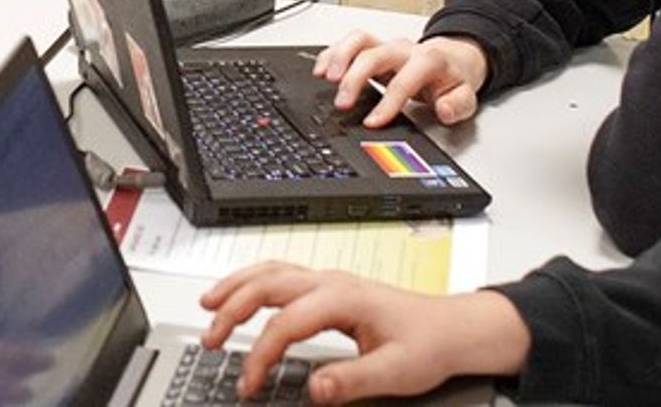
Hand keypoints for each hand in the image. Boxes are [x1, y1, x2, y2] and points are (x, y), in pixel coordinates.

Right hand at [199, 264, 530, 402]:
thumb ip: (353, 380)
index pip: (285, 323)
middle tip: (210, 341)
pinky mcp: (329, 287)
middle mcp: (331, 283)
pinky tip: (239, 294)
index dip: (260, 355)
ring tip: (207, 307)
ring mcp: (328, 281)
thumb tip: (314, 388)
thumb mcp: (396, 372)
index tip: (248, 384)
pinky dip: (252, 282)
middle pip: (266, 285)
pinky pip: (280, 274)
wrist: (453, 329)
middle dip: (231, 311)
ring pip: (269, 272)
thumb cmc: (428, 345)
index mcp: (343, 298)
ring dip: (235, 287)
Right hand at [312, 32, 488, 128]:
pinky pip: (349, 42)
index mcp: (428, 61)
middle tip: (341, 103)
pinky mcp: (373, 47)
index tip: (372, 122)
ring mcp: (386, 46)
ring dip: (338, 57)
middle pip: (374, 54)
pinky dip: (332, 53)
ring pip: (358, 40)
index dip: (387, 102)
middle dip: (354, 78)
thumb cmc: (453, 78)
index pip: (403, 81)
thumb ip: (458, 105)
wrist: (453, 58)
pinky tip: (321, 68)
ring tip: (325, 78)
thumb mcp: (466, 96)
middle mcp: (404, 49)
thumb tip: (444, 109)